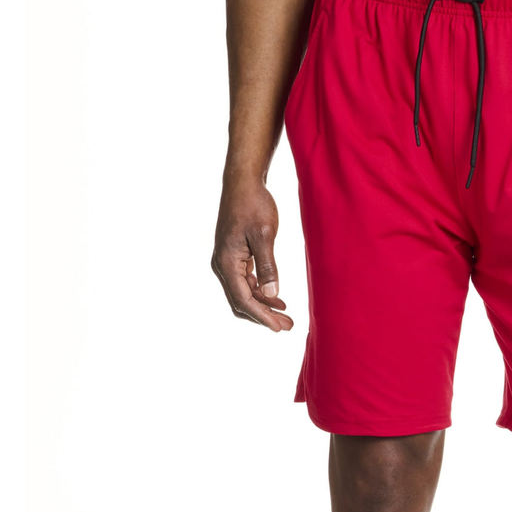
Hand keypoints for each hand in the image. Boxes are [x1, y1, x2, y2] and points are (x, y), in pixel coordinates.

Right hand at [211, 180, 293, 330]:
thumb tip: (271, 294)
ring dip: (263, 306)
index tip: (279, 328)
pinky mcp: (235, 257)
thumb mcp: (264, 235)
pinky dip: (260, 293)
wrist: (243, 183)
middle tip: (287, 326)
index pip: (243, 299)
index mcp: (227, 262)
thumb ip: (268, 266)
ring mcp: (227, 262)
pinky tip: (277, 299)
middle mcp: (222, 265)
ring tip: (286, 316)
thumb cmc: (253, 205)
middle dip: (263, 316)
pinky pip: (245, 282)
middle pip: (240, 301)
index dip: (262, 316)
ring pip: (243, 294)